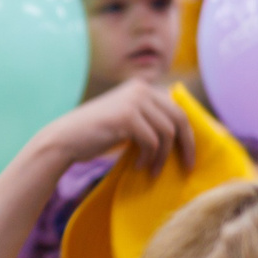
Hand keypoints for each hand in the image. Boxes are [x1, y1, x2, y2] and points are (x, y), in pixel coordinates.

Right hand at [49, 79, 194, 173]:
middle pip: (179, 118)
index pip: (178, 108)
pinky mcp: (127, 116)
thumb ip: (150, 119)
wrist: (65, 138)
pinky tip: (137, 165)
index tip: (192, 155)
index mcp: (142, 87)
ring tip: (152, 170)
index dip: (190, 133)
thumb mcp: (128, 120)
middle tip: (187, 167)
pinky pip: (152, 142)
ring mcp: (134, 100)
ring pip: (167, 133)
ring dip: (162, 157)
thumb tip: (184, 137)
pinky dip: (148, 158)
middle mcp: (141, 89)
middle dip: (186, 146)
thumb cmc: (96, 134)